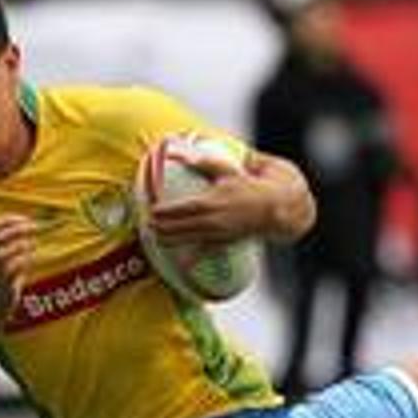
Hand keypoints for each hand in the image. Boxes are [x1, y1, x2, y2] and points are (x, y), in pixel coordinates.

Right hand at [0, 216, 38, 322]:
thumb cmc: (5, 280)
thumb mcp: (8, 260)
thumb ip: (18, 246)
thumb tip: (34, 230)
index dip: (8, 220)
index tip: (26, 219)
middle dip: (16, 229)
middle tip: (35, 227)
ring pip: (2, 255)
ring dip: (19, 246)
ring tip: (32, 244)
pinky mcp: (3, 285)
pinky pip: (12, 270)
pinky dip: (23, 261)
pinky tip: (31, 259)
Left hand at [149, 150, 276, 246]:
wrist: (271, 208)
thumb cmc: (246, 186)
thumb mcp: (225, 170)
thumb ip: (201, 162)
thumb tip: (177, 153)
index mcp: (209, 201)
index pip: (179, 208)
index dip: (163, 211)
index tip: (150, 210)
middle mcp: (210, 220)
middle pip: (179, 226)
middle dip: (160, 227)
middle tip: (146, 225)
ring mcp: (216, 233)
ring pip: (187, 239)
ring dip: (169, 239)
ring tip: (154, 237)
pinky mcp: (222, 242)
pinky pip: (204, 251)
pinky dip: (192, 258)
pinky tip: (181, 264)